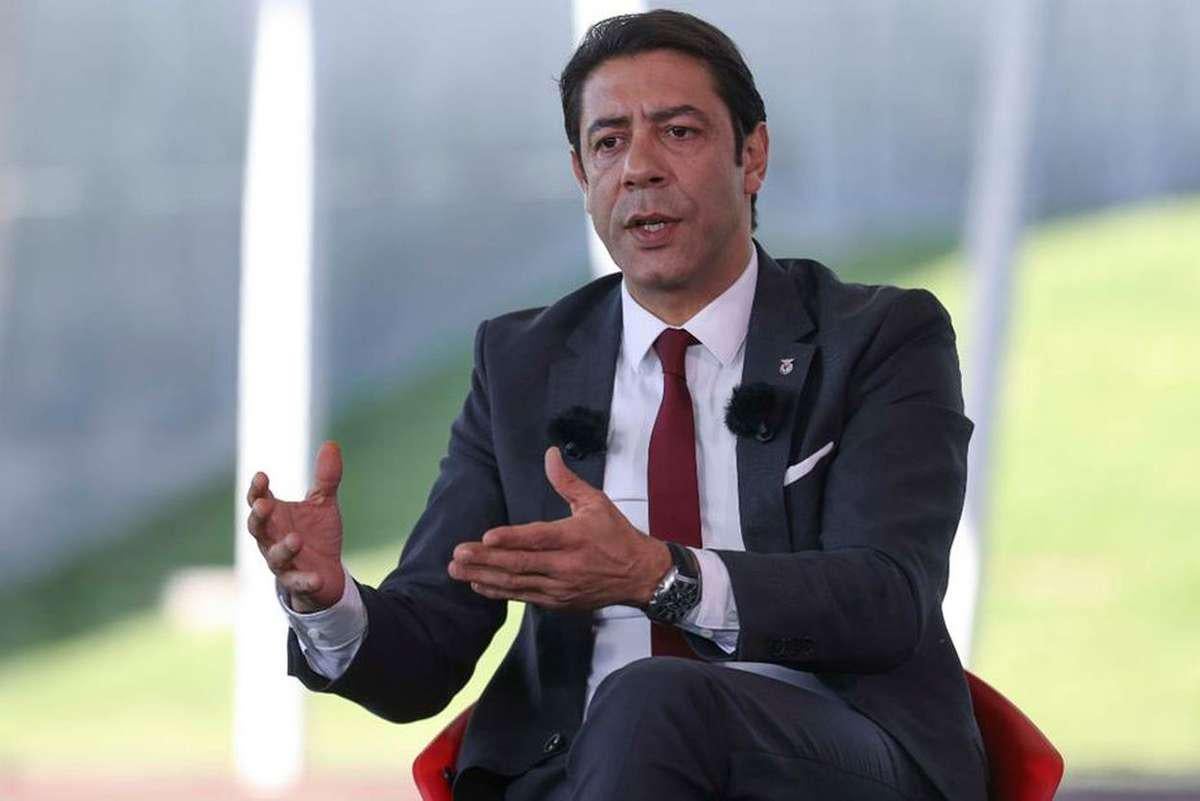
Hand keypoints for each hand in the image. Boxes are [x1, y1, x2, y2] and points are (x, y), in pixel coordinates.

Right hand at [245, 441, 345, 611]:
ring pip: (274, 556)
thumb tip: (331, 444)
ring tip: (296, 539)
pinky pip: (297, 582)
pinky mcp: (296, 582)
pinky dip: (305, 580)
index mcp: (275, 517)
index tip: (262, 476)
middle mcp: (271, 539)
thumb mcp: (323, 504)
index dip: (257, 489)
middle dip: (258, 517)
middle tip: (264, 505)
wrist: (326, 572)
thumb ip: (326, 478)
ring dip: (283, 548)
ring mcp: (281, 562)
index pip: (258, 500)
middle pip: (256, 528)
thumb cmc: (317, 534)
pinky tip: (316, 577)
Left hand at [447, 446, 671, 610]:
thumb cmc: (616, 536)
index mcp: (575, 538)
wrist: (639, 576)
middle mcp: (566, 566)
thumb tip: (549, 454)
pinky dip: (499, 592)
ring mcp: (560, 587)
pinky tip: (478, 585)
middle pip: (519, 564)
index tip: (486, 536)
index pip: (539, 538)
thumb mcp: (596, 503)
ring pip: (516, 584)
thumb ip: (568, 481)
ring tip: (457, 570)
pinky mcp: (557, 602)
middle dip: (485, 560)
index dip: (512, 539)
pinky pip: (523, 597)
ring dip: (484, 577)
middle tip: (457, 555)